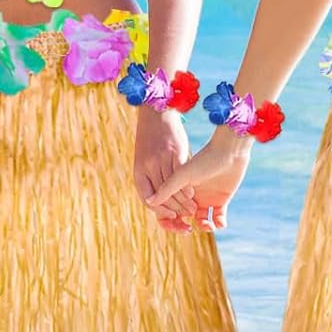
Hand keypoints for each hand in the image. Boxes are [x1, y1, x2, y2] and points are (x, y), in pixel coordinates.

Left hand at [133, 110, 193, 232]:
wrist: (156, 114)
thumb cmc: (152, 141)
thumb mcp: (145, 161)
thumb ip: (152, 179)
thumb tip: (162, 201)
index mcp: (138, 171)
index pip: (146, 198)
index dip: (159, 211)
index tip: (171, 217)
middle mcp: (148, 166)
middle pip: (162, 194)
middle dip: (174, 208)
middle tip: (186, 216)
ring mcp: (161, 158)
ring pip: (173, 186)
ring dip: (183, 200)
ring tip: (192, 208)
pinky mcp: (175, 151)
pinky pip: (181, 174)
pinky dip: (187, 186)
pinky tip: (193, 193)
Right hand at [147, 133, 250, 232]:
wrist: (229, 151)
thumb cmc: (204, 160)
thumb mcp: (182, 174)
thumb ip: (166, 188)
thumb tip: (149, 201)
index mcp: (180, 190)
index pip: (170, 209)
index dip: (170, 219)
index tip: (175, 221)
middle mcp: (192, 196)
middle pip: (185, 217)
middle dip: (185, 226)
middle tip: (189, 228)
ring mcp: (207, 199)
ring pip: (202, 220)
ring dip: (204, 227)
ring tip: (207, 225)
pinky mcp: (222, 200)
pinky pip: (219, 218)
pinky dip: (219, 223)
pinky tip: (219, 223)